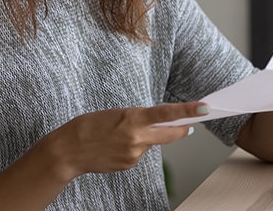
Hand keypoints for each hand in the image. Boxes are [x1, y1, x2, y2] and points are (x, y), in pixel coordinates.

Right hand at [41, 102, 207, 180]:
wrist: (68, 151)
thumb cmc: (87, 126)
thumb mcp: (116, 114)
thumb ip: (137, 118)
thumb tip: (155, 123)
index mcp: (133, 119)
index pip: (167, 114)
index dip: (188, 111)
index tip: (204, 107)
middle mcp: (137, 138)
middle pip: (170, 134)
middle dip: (181, 128)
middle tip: (190, 123)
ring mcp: (134, 154)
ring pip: (152, 143)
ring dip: (146, 137)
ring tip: (121, 133)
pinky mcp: (130, 165)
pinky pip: (140, 153)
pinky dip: (134, 147)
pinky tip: (117, 145)